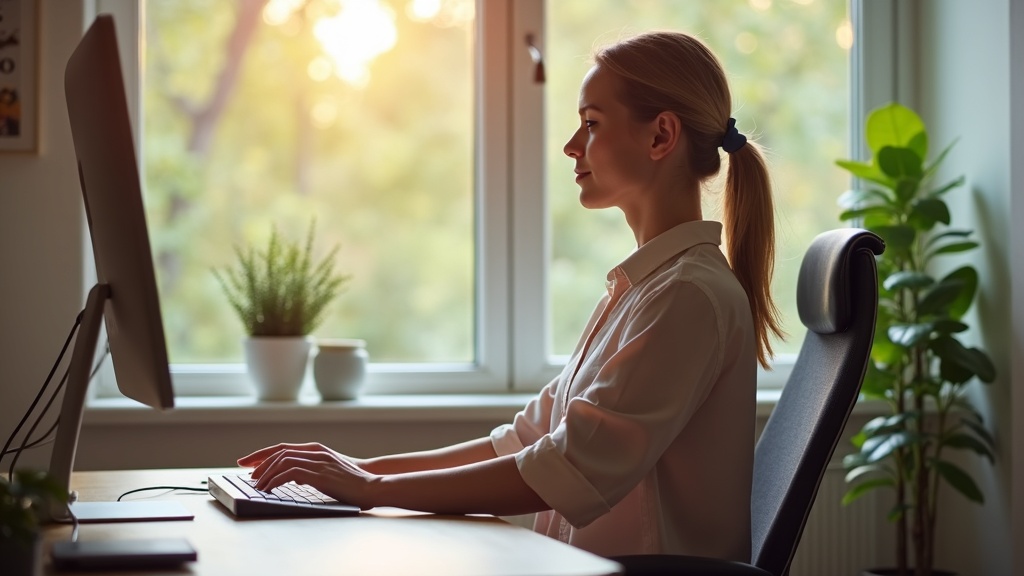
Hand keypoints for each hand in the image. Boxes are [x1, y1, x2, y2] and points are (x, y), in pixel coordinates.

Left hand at [237, 442, 379, 508]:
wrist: (371, 486)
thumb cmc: (352, 483)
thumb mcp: (328, 474)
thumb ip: (312, 472)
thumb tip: (296, 477)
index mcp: (317, 450)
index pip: (283, 448)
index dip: (263, 454)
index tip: (248, 462)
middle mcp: (315, 452)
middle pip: (279, 452)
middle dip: (259, 462)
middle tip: (246, 473)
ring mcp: (318, 461)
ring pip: (282, 460)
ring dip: (266, 473)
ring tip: (256, 485)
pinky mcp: (319, 473)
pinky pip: (289, 473)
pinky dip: (275, 480)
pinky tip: (268, 489)